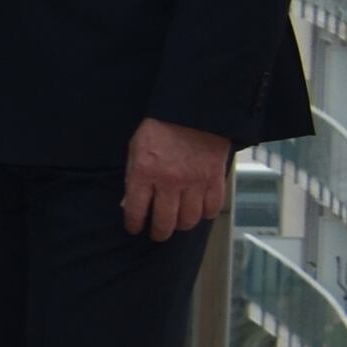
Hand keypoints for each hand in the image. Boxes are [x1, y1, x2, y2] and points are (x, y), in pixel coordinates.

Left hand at [123, 118, 229, 240]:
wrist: (193, 113)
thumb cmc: (159, 130)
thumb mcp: (135, 149)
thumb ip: (133, 176)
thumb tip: (130, 202)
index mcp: (144, 173)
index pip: (136, 210)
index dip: (134, 224)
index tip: (134, 229)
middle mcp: (169, 182)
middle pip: (164, 221)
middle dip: (159, 232)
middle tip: (157, 233)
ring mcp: (194, 183)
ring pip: (189, 220)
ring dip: (182, 225)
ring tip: (178, 223)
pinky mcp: (215, 180)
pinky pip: (212, 208)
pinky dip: (205, 214)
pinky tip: (199, 211)